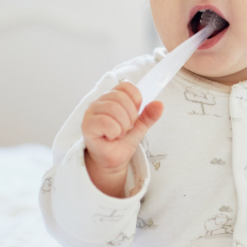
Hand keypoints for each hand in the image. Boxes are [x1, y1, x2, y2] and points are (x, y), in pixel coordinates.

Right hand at [81, 82, 162, 197]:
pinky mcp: (87, 125)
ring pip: (113, 108)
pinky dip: (114, 132)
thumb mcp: (140, 126)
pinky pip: (105, 122)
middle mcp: (100, 102)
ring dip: (122, 126)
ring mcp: (91, 113)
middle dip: (130, 116)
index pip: (126, 86)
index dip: (136, 100)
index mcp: (112, 98)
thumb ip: (149, 115)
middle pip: (121, 97)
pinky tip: (111, 137)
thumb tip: (159, 104)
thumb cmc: (122, 141)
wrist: (114, 160)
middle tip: (126, 128)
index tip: (135, 115)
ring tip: (119, 134)